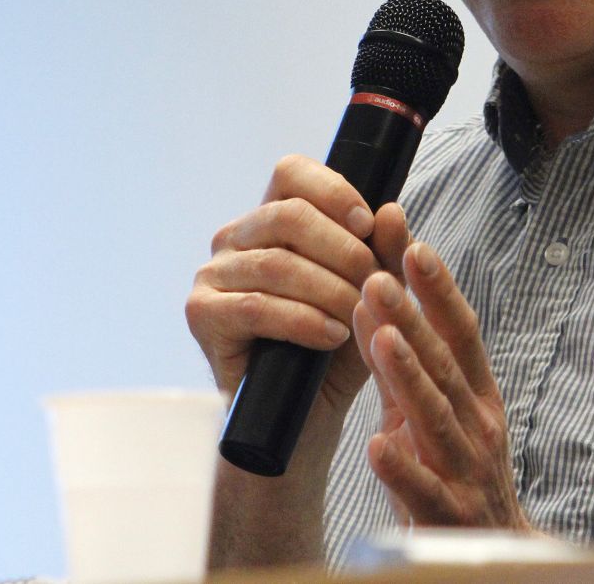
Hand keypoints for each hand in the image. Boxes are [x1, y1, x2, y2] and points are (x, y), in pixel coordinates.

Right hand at [186, 155, 410, 413]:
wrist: (305, 421)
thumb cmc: (336, 351)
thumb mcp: (372, 296)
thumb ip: (385, 253)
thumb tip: (392, 211)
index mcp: (271, 219)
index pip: (291, 173)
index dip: (332, 190)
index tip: (367, 224)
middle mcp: (235, 238)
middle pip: (289, 214)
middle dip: (343, 249)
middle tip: (373, 284)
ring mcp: (213, 274)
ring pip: (277, 263)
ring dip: (329, 290)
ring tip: (356, 319)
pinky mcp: (202, 315)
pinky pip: (256, 306)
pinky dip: (302, 320)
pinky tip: (331, 336)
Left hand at [354, 241, 529, 530]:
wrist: (493, 549)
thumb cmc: (457, 467)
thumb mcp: (432, 405)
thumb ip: (403, 354)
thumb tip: (372, 290)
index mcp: (479, 394)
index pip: (461, 332)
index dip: (439, 290)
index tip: (415, 245)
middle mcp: (478, 426)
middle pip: (445, 366)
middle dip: (413, 319)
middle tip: (377, 276)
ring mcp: (465, 472)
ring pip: (436, 418)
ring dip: (409, 376)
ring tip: (381, 338)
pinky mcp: (446, 516)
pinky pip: (422, 490)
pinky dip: (401, 468)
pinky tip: (377, 445)